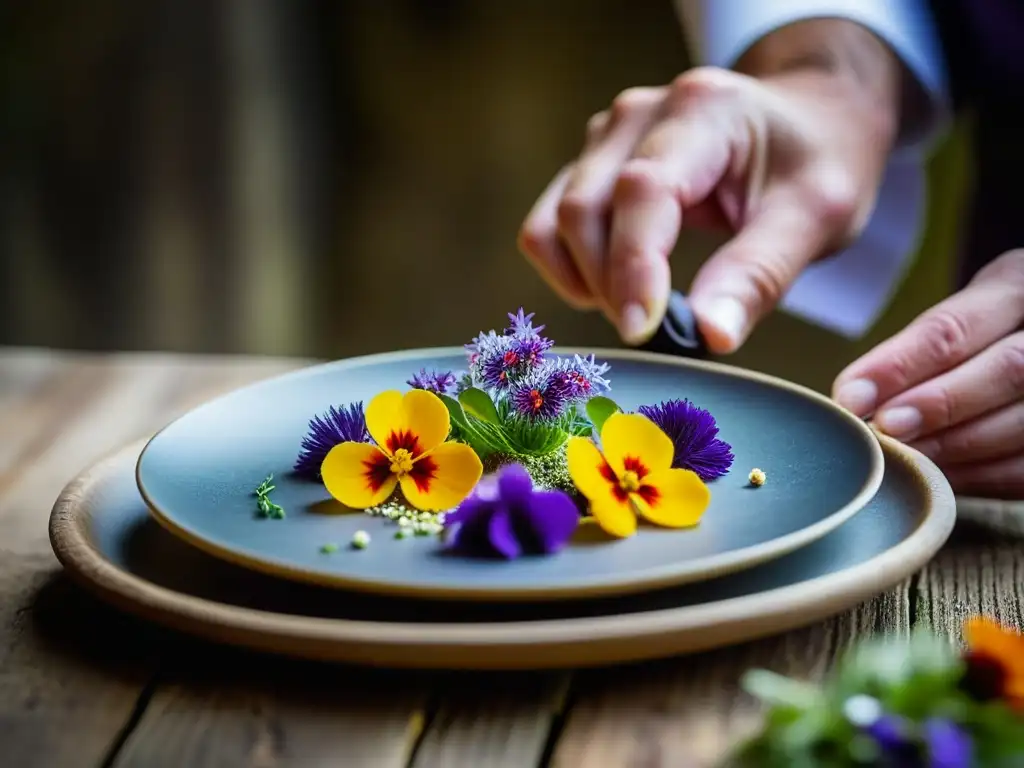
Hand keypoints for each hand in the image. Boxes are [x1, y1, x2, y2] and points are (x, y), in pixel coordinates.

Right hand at [517, 53, 897, 351]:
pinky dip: (570, 269)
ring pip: (552, 223)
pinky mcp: (590, 164)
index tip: (643, 330)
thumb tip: (710, 337)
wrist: (809, 118)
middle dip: (610, 286)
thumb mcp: (817, 215)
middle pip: (582, 210)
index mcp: (702, 110)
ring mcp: (605, 137)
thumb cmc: (818, 162)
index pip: (643, 190)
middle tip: (658, 332)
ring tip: (638, 309)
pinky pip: (549, 226)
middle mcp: (637, 115)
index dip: (633, 264)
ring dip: (583, 280)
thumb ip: (760, 274)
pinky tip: (616, 288)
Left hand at [834, 250, 1023, 497]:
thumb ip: (920, 347)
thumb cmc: (991, 330)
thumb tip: (854, 398)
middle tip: (884, 428)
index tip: (851, 396)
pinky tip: (936, 475)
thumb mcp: (965, 314)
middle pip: (1005, 371)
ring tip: (901, 459)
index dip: (900, 365)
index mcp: (1016, 287)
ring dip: (953, 448)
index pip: (955, 328)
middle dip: (937, 405)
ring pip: (1021, 424)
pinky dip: (978, 475)